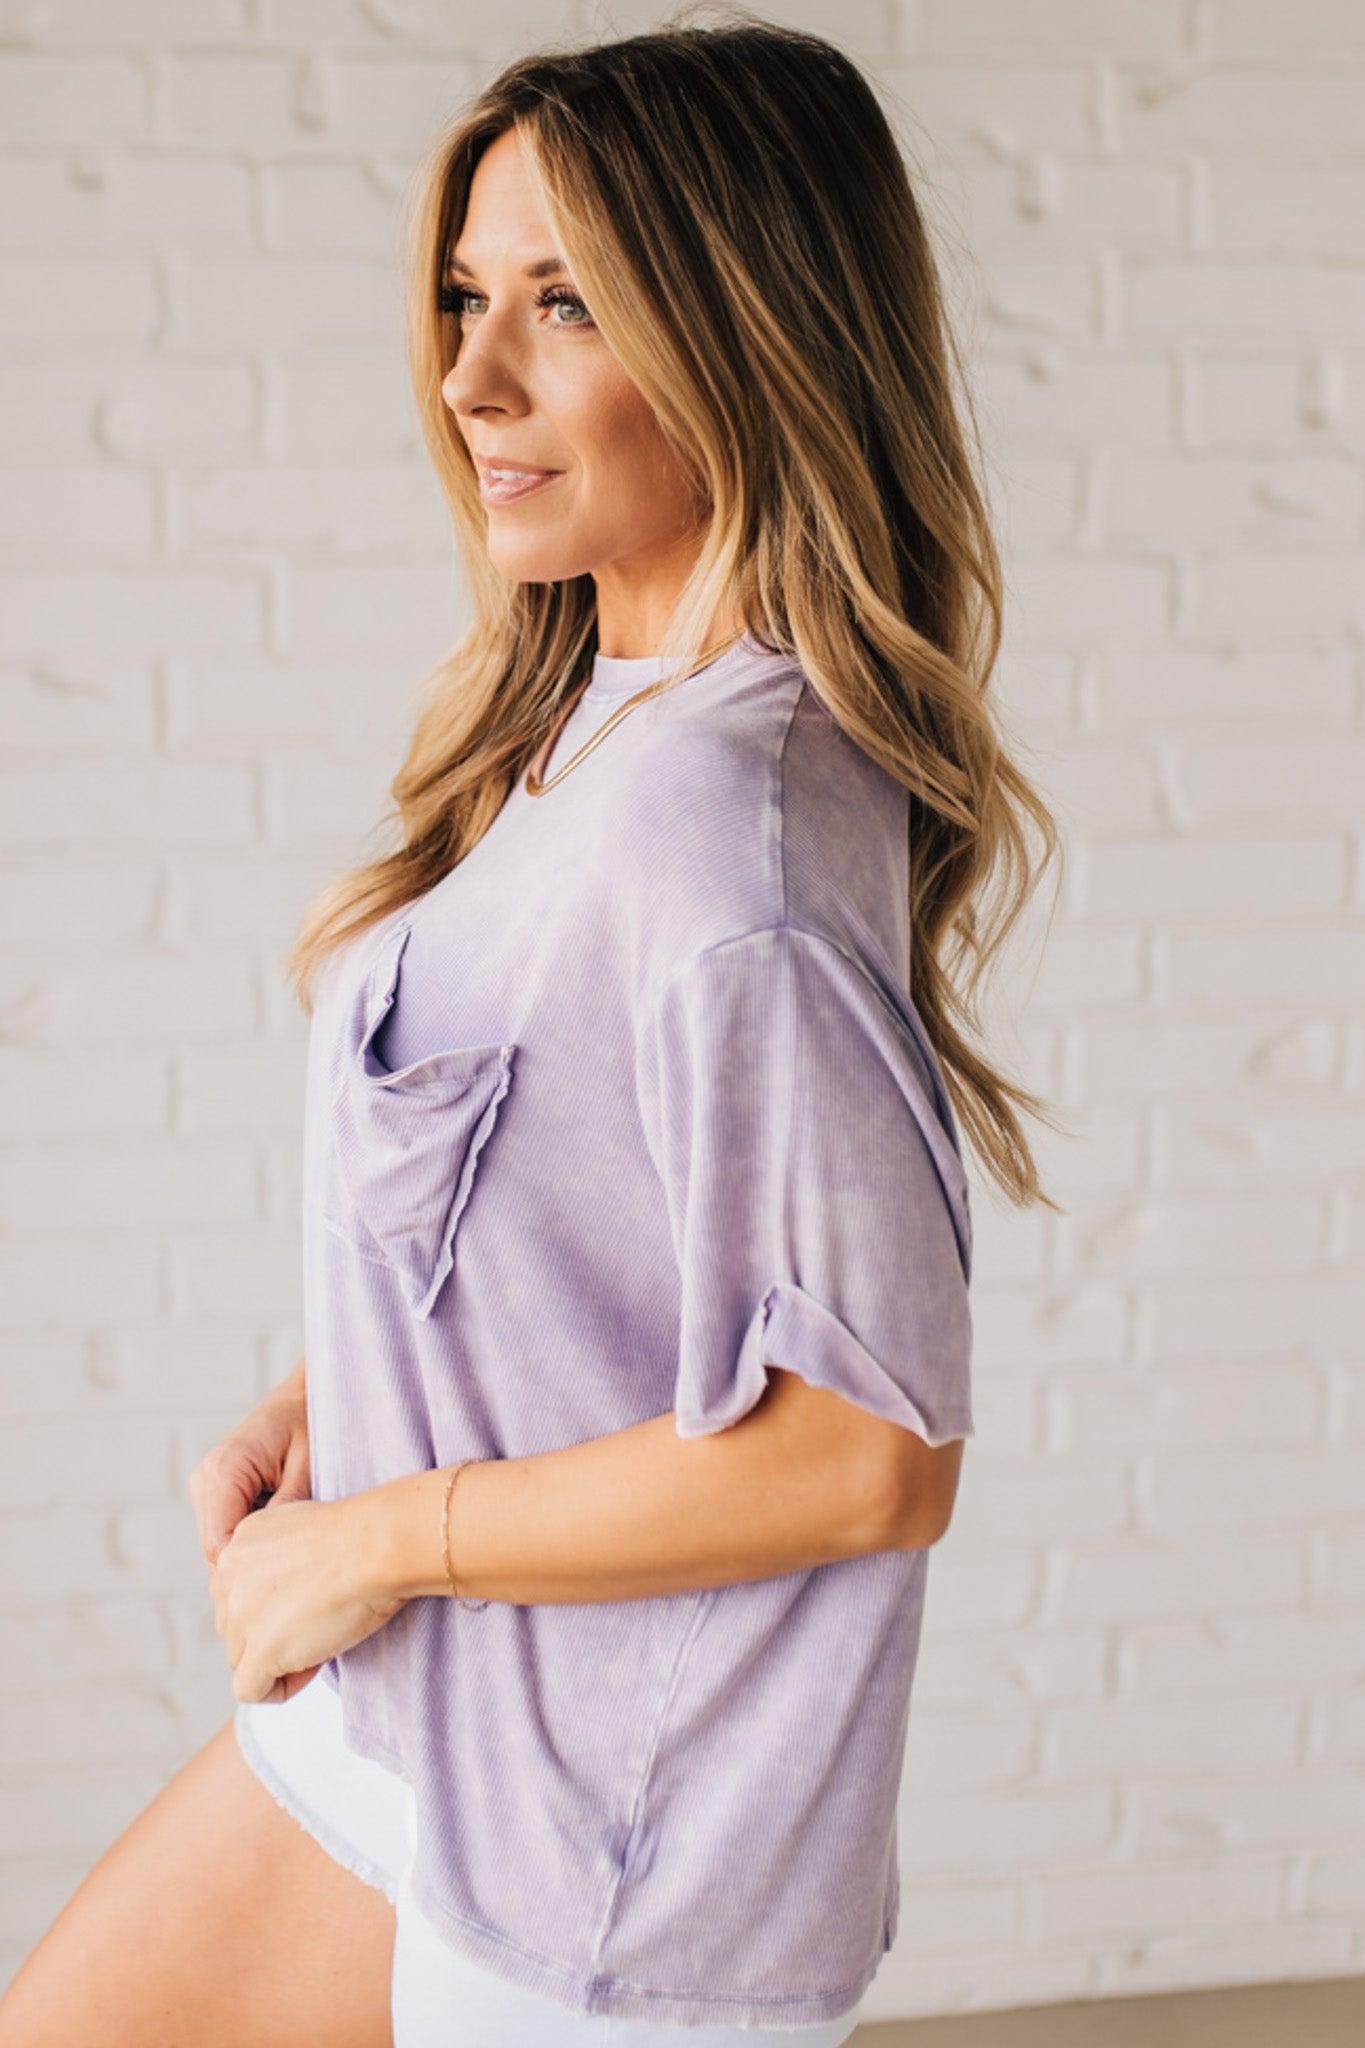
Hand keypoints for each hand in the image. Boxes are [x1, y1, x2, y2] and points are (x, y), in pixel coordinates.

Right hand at [188, 1360, 310, 1569]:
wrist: (306, 1394)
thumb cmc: (313, 1422)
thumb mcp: (309, 1466)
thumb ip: (289, 1507)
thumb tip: (276, 1558)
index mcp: (224, 1470)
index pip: (219, 1544)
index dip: (249, 1572)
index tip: (287, 1585)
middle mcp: (205, 1479)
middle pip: (215, 1551)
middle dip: (249, 1570)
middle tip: (294, 1583)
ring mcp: (207, 1486)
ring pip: (219, 1546)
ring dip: (252, 1557)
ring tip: (293, 1559)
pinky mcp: (216, 1492)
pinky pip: (227, 1532)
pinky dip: (252, 1543)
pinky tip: (285, 1541)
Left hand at [209, 1493, 407, 1704]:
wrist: (375, 1548)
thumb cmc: (357, 1538)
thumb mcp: (298, 1529)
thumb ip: (272, 1559)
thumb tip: (279, 1595)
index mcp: (238, 1546)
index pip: (236, 1594)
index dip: (270, 1606)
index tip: (308, 1598)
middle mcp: (227, 1578)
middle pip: (234, 1628)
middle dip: (269, 1634)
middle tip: (317, 1621)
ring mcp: (240, 1617)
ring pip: (239, 1659)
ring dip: (277, 1659)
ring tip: (322, 1638)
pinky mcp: (260, 1650)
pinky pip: (249, 1690)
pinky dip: (279, 1688)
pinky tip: (311, 1667)